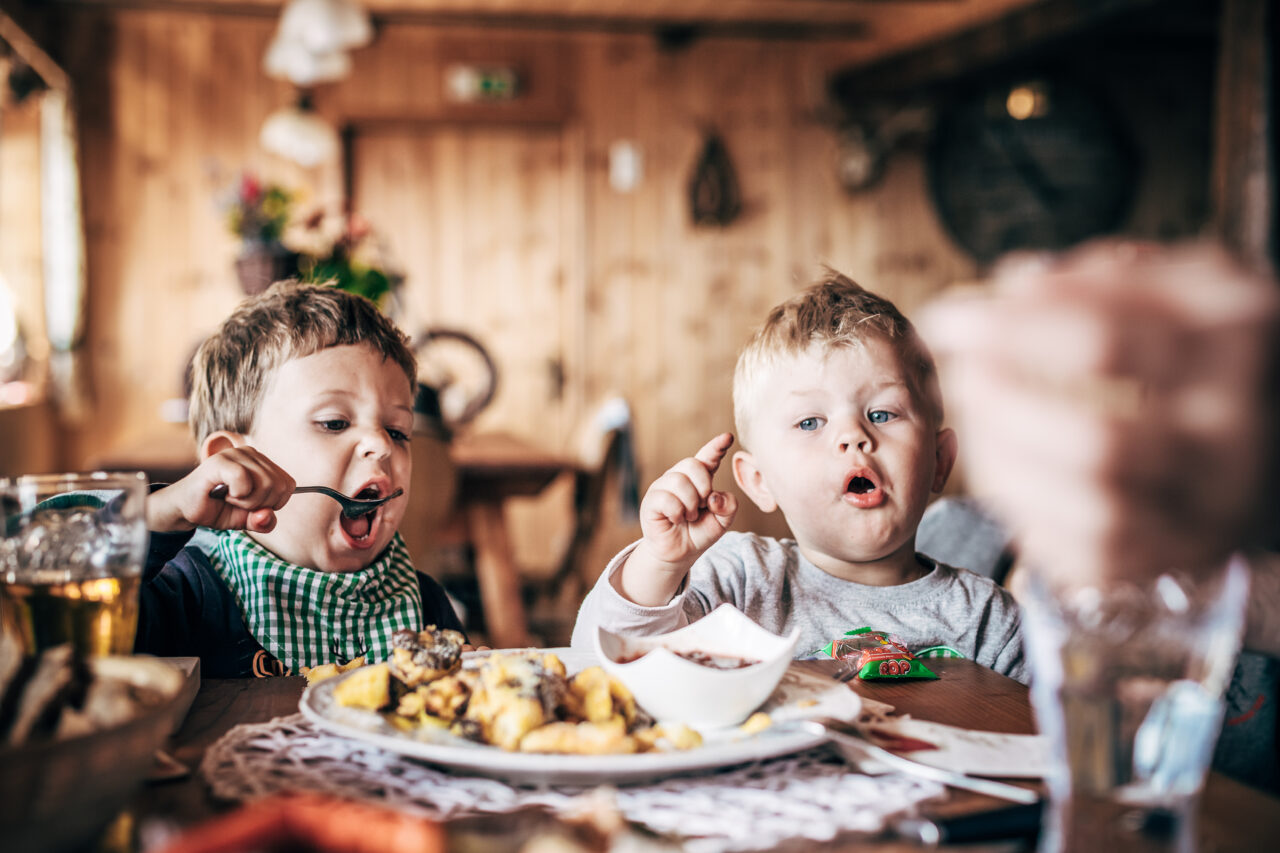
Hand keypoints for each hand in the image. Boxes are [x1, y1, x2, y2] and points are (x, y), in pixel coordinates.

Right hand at [146, 447, 294, 533]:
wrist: (184, 509)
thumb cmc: (217, 509)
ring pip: (265, 483)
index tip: (253, 504)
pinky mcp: (220, 461)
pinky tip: (224, 493)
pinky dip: (237, 495)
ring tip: (230, 497)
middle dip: (260, 504)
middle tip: (238, 502)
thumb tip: (267, 515)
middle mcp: (251, 453)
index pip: (289, 485)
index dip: (274, 503)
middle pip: (279, 486)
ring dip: (247, 501)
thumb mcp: (247, 520)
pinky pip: (244, 479)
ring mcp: (235, 454)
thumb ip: (263, 520)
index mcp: (262, 463)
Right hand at [612, 433, 738, 605]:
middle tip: (703, 505)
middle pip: (693, 464)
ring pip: (679, 481)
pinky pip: (666, 498)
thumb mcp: (723, 520)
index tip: (727, 437)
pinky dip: (677, 512)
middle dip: (704, 486)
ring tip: (689, 516)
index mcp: (699, 478)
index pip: (707, 457)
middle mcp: (679, 477)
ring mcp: (663, 487)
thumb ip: (729, 506)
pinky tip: (676, 519)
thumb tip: (714, 496)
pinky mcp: (651, 501)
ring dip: (690, 504)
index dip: (716, 446)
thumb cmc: (700, 532)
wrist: (680, 553)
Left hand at [921, 240, 1278, 586]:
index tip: (949, 319)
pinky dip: (1024, 505)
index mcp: (1240, 345)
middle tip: (963, 372)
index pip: (1105, 342)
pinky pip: (1080, 549)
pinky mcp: (1175, 556)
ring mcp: (1210, 508)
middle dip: (1004, 409)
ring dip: (1006, 457)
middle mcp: (1237, 436)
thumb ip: (1096, 280)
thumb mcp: (1176, 291)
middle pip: (1095, 441)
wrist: (1271, 441)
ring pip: (1086, 507)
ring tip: (977, 408)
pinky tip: (1003, 459)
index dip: (1007, 332)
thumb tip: (1005, 288)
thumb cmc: (1202, 349)